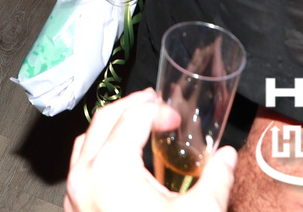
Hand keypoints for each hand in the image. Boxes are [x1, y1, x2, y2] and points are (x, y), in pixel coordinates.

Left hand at [64, 88, 236, 211]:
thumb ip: (216, 178)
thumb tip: (227, 157)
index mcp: (111, 169)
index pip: (132, 118)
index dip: (157, 110)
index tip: (176, 117)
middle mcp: (84, 177)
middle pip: (103, 120)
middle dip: (130, 107)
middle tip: (154, 105)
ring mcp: (74, 197)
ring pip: (86, 144)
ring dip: (111, 129)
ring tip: (137, 127)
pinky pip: (80, 171)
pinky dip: (100, 155)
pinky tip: (121, 164)